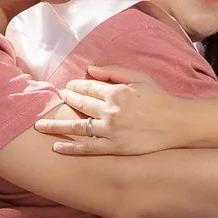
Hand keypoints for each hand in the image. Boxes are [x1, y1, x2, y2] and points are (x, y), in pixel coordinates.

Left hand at [36, 66, 187, 155]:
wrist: (177, 123)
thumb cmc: (160, 98)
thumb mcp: (140, 77)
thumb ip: (115, 71)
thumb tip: (91, 69)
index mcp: (116, 91)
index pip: (88, 87)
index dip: (75, 87)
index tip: (66, 88)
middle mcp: (110, 110)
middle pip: (80, 105)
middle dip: (65, 102)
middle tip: (55, 101)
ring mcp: (111, 130)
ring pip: (78, 127)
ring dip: (56, 126)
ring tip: (40, 126)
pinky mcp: (115, 147)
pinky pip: (88, 148)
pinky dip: (71, 148)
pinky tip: (57, 147)